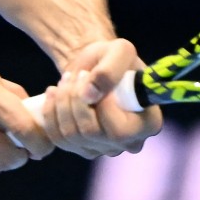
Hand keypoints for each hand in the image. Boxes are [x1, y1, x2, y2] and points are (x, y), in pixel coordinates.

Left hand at [40, 39, 161, 158]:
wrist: (95, 67)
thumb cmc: (112, 58)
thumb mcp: (119, 51)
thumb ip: (109, 70)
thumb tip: (89, 95)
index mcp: (148, 124)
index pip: (119, 131)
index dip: (100, 105)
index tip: (91, 77)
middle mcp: (129, 143)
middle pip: (91, 133)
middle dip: (75, 100)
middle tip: (74, 76)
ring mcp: (105, 149)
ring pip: (71, 136)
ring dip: (61, 104)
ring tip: (65, 81)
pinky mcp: (82, 148)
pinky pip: (58, 139)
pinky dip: (50, 114)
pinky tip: (53, 94)